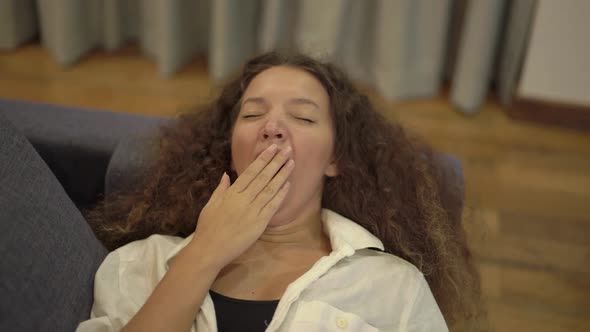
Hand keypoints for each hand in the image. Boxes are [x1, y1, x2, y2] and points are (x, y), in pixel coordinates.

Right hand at [188, 144, 293, 269]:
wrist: (209, 251)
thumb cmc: (207, 228)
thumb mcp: (210, 205)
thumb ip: (220, 189)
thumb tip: (226, 174)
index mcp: (231, 193)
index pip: (251, 171)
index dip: (263, 159)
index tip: (272, 148)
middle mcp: (243, 199)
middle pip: (263, 177)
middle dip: (276, 162)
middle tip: (287, 149)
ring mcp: (252, 211)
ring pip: (270, 189)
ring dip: (282, 175)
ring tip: (291, 163)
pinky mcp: (259, 224)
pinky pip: (272, 206)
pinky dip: (280, 195)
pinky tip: (288, 185)